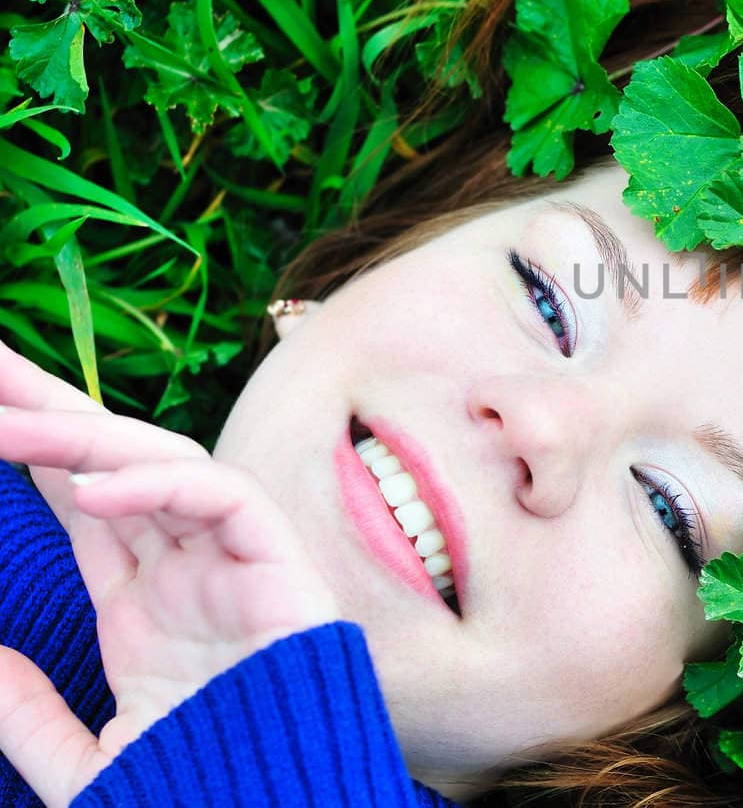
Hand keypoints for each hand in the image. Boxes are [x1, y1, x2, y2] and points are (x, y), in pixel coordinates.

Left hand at [0, 344, 338, 806]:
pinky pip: (225, 499)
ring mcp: (233, 563)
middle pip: (116, 462)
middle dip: (51, 409)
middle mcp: (187, 568)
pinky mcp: (279, 567)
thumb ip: (31, 715)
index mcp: (146, 603)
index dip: (34, 451)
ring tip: (4, 422)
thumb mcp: (86, 761)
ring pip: (165, 463)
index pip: (86, 501)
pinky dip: (163, 483)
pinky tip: (90, 486)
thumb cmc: (198, 790)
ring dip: (84, 435)